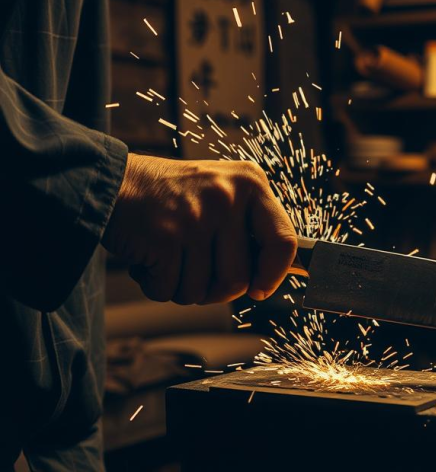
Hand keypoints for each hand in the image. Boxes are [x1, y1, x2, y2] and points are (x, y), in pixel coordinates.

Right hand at [102, 154, 297, 304]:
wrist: (111, 182)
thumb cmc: (172, 198)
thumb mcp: (222, 194)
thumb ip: (249, 229)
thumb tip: (274, 276)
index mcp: (251, 182)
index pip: (285, 241)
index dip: (274, 275)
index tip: (260, 290)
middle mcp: (228, 196)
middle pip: (239, 279)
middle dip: (215, 290)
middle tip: (194, 271)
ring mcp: (197, 217)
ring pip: (201, 291)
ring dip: (181, 287)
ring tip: (168, 257)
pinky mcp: (165, 238)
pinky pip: (169, 290)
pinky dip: (156, 285)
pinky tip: (148, 259)